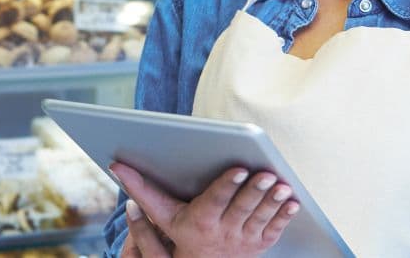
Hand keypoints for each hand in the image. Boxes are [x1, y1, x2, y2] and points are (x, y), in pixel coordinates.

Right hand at [112, 162, 299, 257]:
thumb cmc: (179, 236)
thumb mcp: (159, 216)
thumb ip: (142, 190)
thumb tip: (116, 165)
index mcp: (199, 222)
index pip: (215, 201)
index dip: (227, 185)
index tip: (239, 169)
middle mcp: (222, 232)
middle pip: (241, 208)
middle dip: (255, 191)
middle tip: (267, 174)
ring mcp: (243, 240)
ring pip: (260, 218)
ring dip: (273, 202)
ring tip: (282, 185)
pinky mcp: (259, 244)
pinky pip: (274, 230)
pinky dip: (285, 216)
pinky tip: (294, 202)